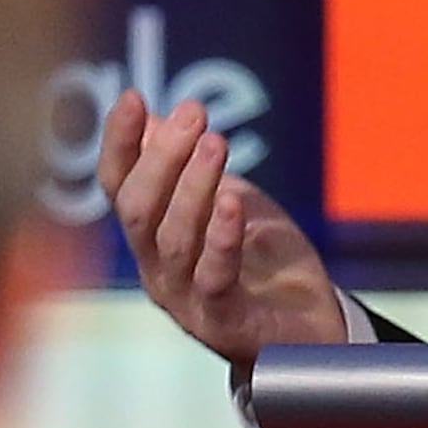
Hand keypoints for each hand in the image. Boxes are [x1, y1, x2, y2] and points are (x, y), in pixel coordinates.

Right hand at [97, 89, 349, 373]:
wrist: (309, 330)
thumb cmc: (262, 263)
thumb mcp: (224, 201)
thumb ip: (186, 167)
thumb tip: (148, 114)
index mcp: (149, 238)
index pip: (118, 186)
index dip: (118, 142)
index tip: (132, 96)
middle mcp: (155, 269)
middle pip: (138, 209)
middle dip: (162, 155)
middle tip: (194, 113)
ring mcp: (185, 299)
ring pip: (172, 240)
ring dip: (193, 187)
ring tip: (216, 143)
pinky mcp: (223, 321)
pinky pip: (214, 278)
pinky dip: (221, 238)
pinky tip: (232, 201)